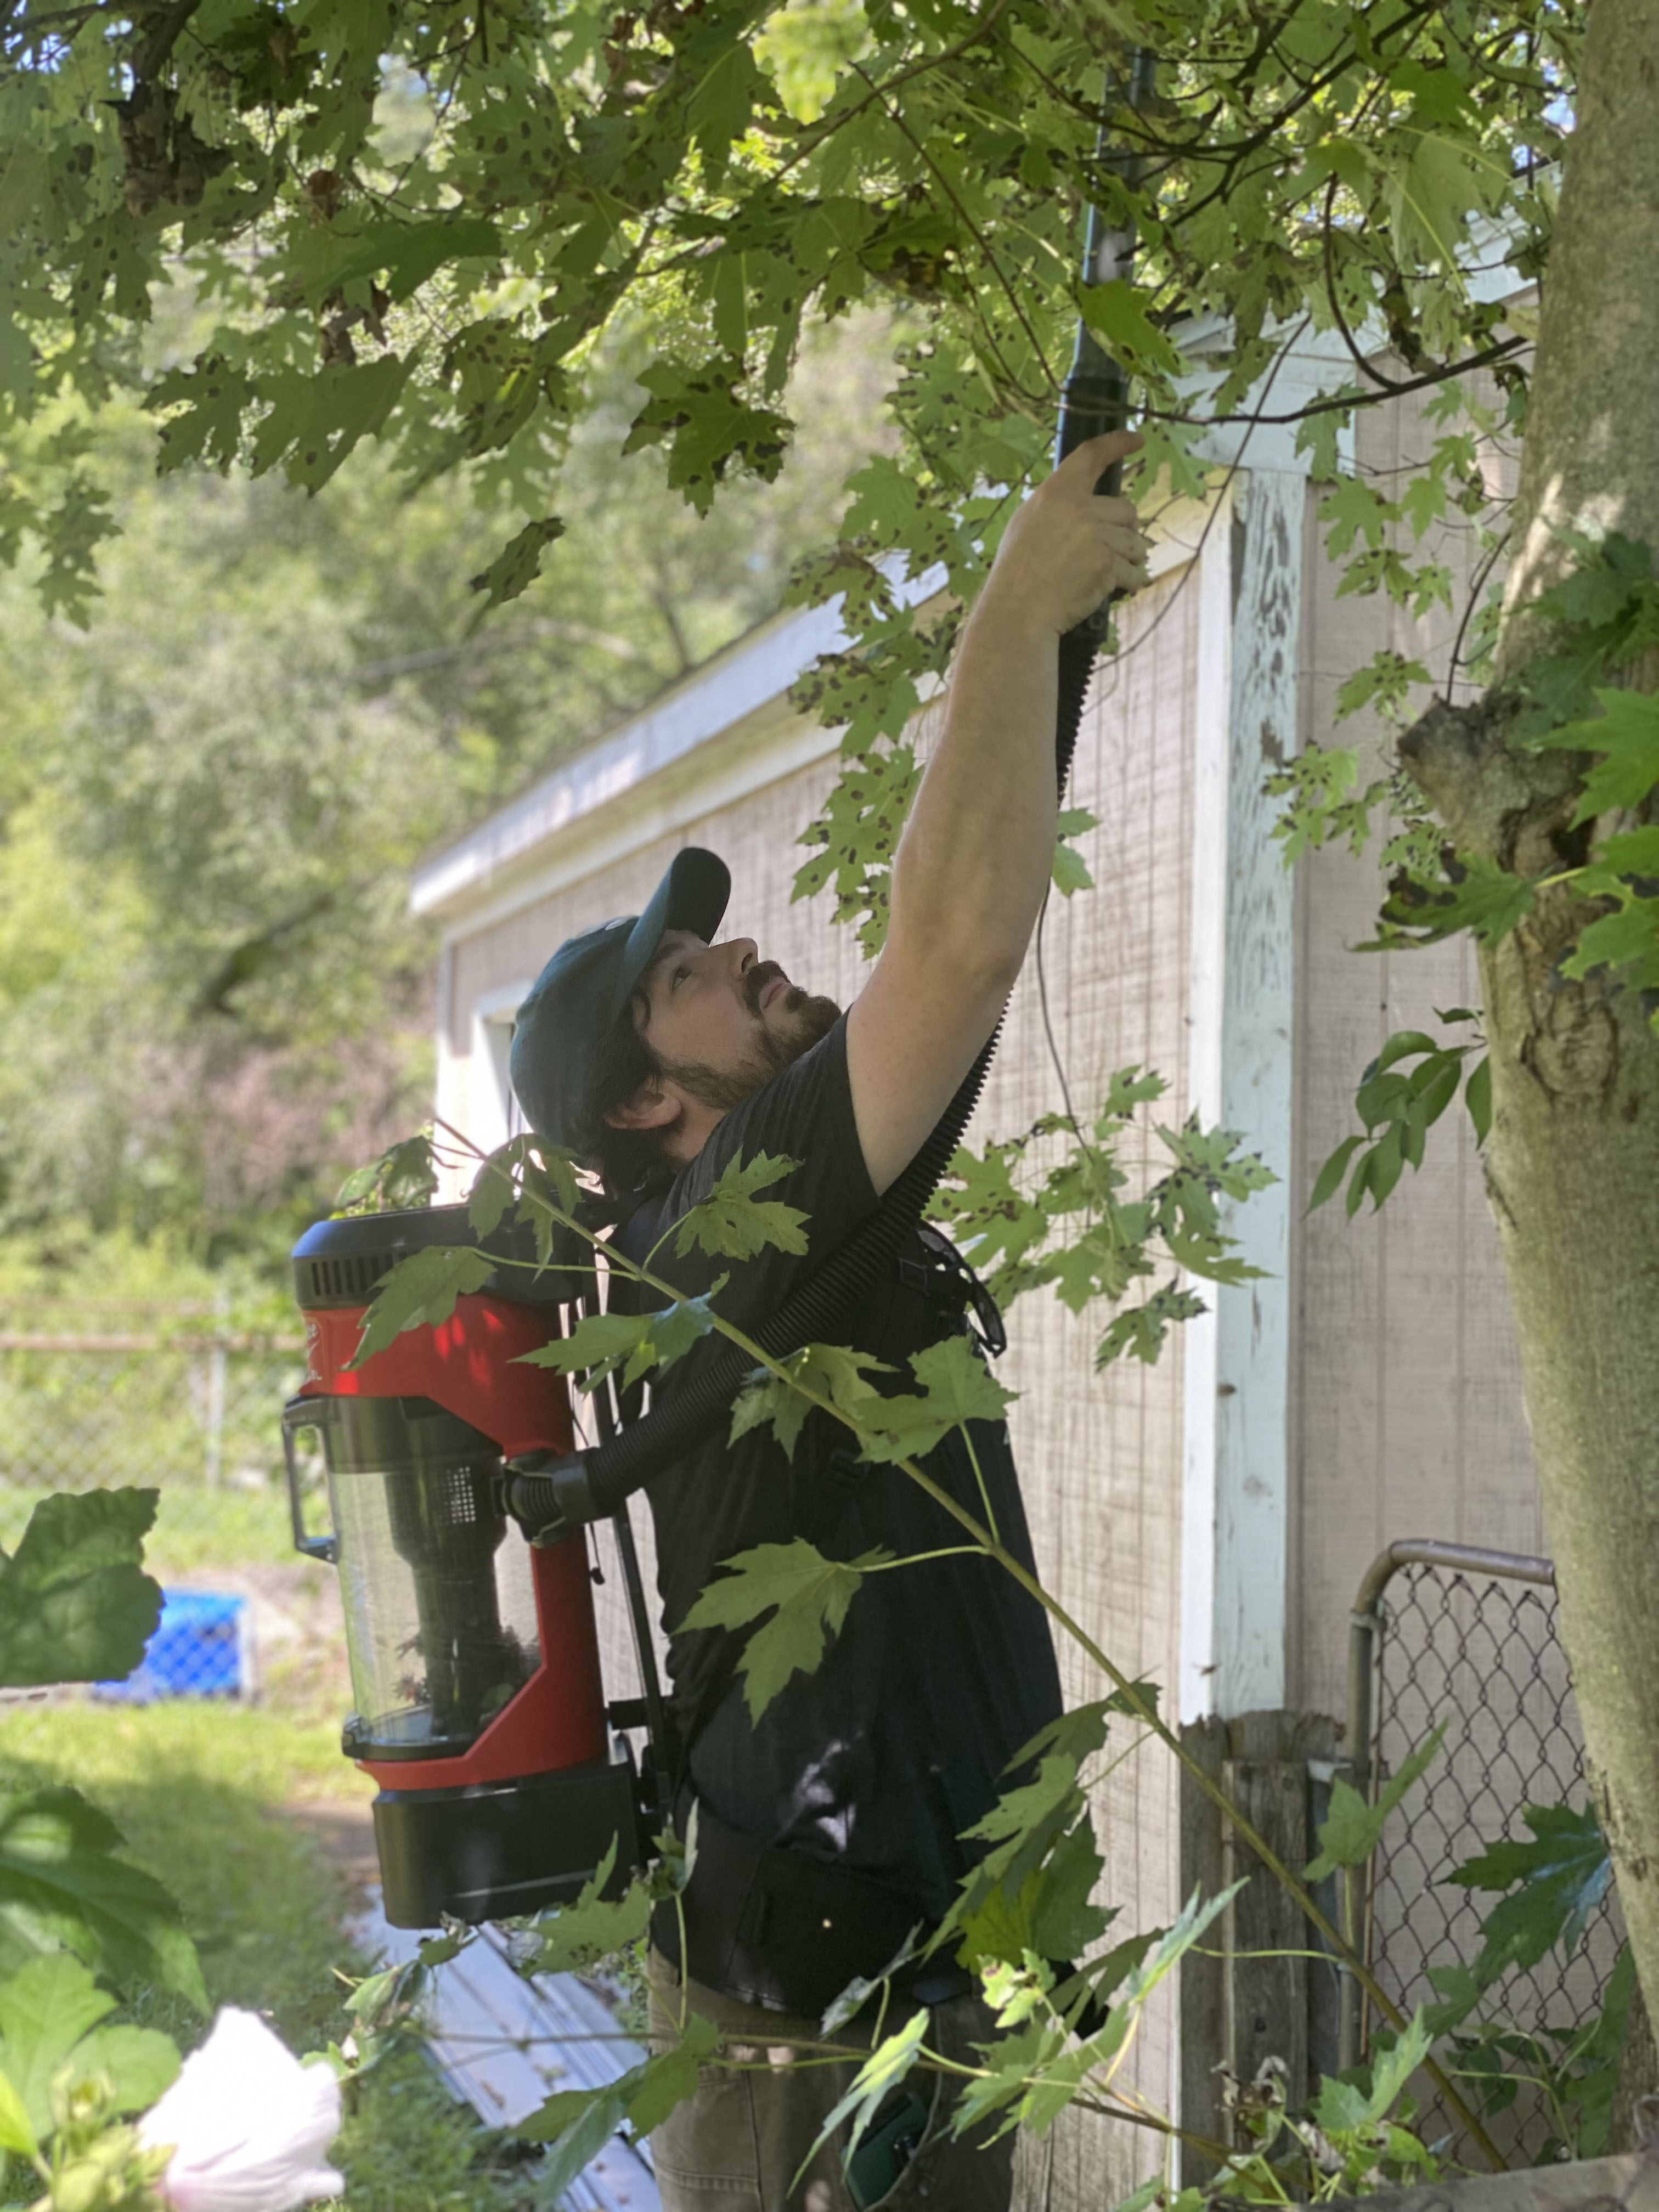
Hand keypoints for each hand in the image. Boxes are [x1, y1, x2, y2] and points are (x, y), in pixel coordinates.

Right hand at [977, 429, 1150, 638]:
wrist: (1018, 612)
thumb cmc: (1017, 574)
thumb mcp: (1027, 526)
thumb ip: (1057, 509)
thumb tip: (1088, 506)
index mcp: (1055, 494)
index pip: (1090, 456)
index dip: (1116, 443)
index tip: (1136, 439)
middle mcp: (1077, 508)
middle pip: (1126, 509)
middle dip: (1123, 532)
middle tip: (1104, 554)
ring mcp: (1094, 535)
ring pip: (1135, 542)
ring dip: (1127, 560)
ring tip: (1102, 575)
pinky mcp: (1106, 563)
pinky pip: (1133, 571)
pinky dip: (1127, 584)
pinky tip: (1110, 590)